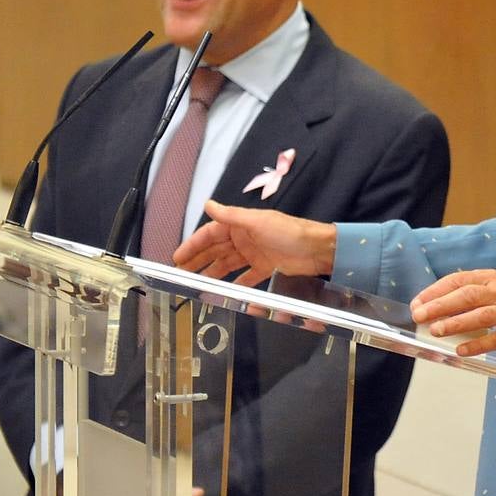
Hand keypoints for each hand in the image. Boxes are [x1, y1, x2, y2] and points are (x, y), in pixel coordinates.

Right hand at [173, 201, 335, 279]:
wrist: (318, 249)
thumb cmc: (289, 231)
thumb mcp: (258, 221)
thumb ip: (231, 215)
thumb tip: (207, 204)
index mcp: (241, 224)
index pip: (210, 234)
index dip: (193, 245)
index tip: (177, 257)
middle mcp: (245, 238)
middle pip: (215, 250)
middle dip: (198, 260)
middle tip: (180, 274)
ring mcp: (255, 253)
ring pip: (227, 264)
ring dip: (212, 273)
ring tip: (197, 284)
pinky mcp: (266, 268)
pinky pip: (246, 277)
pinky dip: (235, 284)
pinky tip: (224, 292)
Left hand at [409, 270, 495, 361]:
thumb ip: (471, 296)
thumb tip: (435, 309)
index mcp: (492, 278)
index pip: (459, 280)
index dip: (436, 291)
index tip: (418, 302)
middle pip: (467, 295)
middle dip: (440, 305)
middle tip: (420, 316)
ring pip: (481, 315)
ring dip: (457, 323)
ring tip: (436, 331)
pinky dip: (479, 344)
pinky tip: (462, 350)